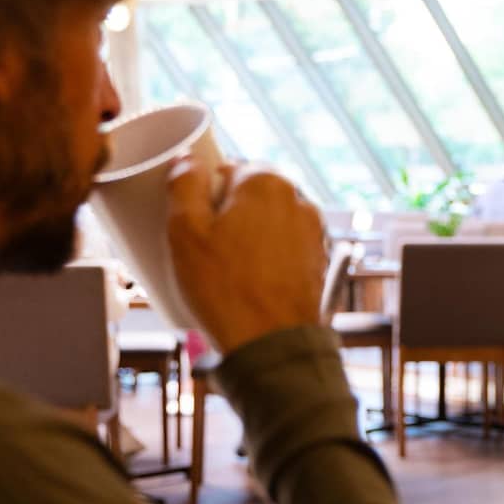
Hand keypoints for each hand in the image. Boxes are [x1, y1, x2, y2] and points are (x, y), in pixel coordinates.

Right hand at [165, 160, 324, 356]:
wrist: (272, 343)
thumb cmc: (225, 287)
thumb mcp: (185, 231)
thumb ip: (184, 185)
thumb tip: (186, 159)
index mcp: (265, 180)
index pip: (226, 171)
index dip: (204, 197)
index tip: (193, 225)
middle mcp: (298, 197)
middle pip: (249, 196)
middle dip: (227, 216)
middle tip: (205, 251)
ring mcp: (314, 230)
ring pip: (268, 222)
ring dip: (248, 236)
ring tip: (227, 272)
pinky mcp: (319, 259)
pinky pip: (284, 246)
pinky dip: (267, 257)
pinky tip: (250, 283)